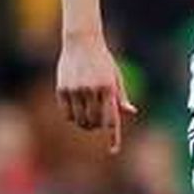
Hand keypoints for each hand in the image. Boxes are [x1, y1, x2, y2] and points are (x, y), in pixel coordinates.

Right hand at [56, 31, 138, 152]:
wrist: (81, 42)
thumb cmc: (103, 61)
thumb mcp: (115, 76)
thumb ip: (120, 96)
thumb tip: (130, 112)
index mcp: (109, 88)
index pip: (112, 119)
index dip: (113, 137)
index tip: (113, 151)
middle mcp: (92, 90)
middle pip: (94, 123)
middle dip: (97, 127)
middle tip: (98, 123)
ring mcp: (76, 90)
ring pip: (80, 121)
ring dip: (85, 124)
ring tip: (88, 117)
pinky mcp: (62, 89)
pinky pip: (67, 114)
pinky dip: (73, 117)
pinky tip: (77, 109)